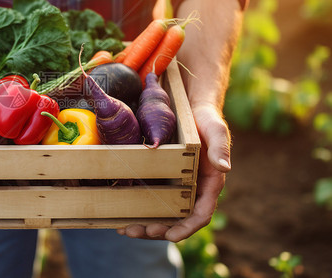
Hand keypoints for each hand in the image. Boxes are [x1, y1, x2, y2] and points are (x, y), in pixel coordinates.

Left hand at [118, 103, 230, 241]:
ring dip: (144, 225)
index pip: (200, 214)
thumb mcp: (215, 130)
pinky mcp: (162, 179)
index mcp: (209, 185)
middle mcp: (193, 191)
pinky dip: (138, 209)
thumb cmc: (206, 120)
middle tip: (135, 232)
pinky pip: (151, 199)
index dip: (187, 228)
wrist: (191, 108)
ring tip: (124, 229)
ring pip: (161, 214)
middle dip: (157, 230)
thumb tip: (224, 167)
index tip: (171, 236)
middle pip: (176, 220)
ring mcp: (176, 187)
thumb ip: (220, 148)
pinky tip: (120, 214)